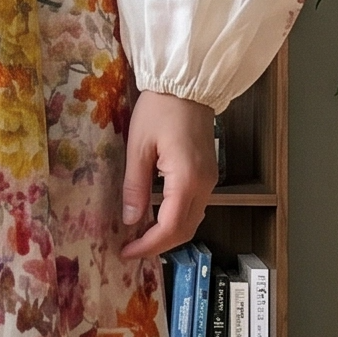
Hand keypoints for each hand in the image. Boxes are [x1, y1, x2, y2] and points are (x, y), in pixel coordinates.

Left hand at [120, 91, 218, 259]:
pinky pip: (195, 207)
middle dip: (159, 246)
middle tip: (132, 249)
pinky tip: (157, 218)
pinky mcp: (208, 174)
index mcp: (187, 179)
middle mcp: (204, 185)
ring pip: (193, 221)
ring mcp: (210, 180)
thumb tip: (130, 220)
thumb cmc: (160, 109)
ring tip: (141, 238)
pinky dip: (177, 219)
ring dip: (169, 234)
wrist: (187, 84)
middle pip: (186, 230)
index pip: (171, 228)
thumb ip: (135, 186)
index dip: (149, 245)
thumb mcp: (138, 146)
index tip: (127, 252)